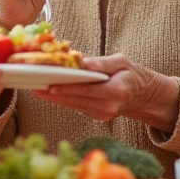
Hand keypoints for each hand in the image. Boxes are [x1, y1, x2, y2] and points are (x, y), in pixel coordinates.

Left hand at [34, 54, 179, 132]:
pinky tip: (50, 92)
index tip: (50, 85)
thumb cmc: (133, 75)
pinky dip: (64, 99)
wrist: (145, 95)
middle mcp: (108, 107)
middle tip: (34, 86)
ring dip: (54, 98)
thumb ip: (103, 63)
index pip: (86, 90)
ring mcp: (103, 114)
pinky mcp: (97, 116)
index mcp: (116, 91)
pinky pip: (77, 106)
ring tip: (36, 88)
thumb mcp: (122, 62)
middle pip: (76, 100)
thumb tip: (84, 62)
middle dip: (54, 93)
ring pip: (73, 105)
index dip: (67, 88)